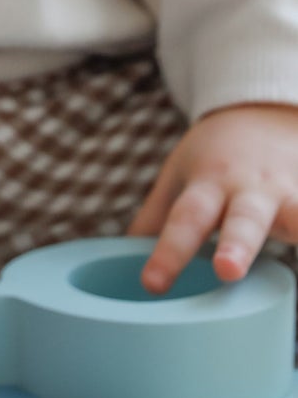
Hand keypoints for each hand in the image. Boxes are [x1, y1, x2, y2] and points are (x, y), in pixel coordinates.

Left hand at [128, 103, 297, 292]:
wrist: (264, 112)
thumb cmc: (213, 157)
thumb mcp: (178, 178)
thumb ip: (155, 217)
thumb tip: (117, 258)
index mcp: (208, 184)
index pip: (183, 221)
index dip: (168, 252)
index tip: (152, 285)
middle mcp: (251, 188)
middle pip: (243, 219)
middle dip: (237, 244)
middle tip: (228, 270)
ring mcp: (294, 192)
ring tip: (297, 263)